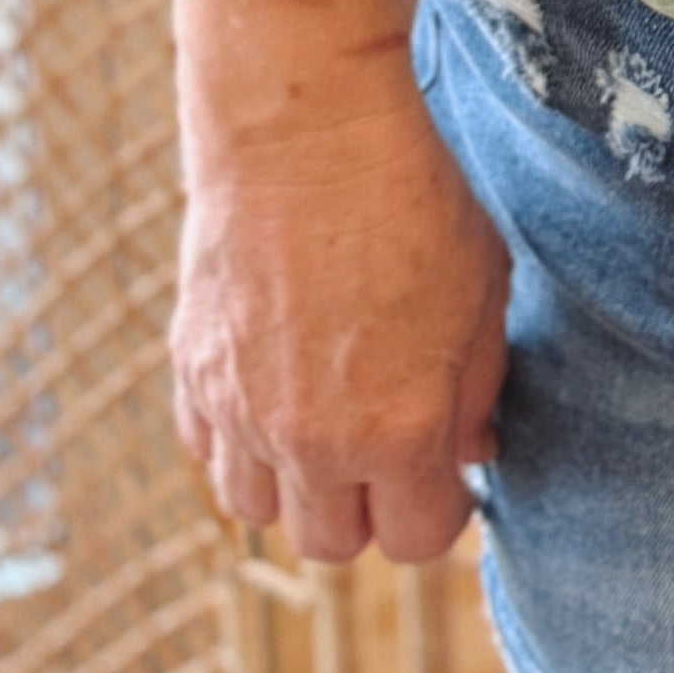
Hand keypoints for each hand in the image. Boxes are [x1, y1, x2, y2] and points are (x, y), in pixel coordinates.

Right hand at [168, 50, 508, 565]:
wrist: (304, 128)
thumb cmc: (411, 199)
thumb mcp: (483, 293)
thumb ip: (475, 391)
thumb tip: (468, 453)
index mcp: (397, 432)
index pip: (416, 540)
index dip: (438, 506)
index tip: (441, 464)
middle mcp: (311, 441)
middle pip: (331, 544)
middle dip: (366, 507)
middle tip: (383, 445)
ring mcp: (240, 411)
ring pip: (256, 510)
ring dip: (293, 483)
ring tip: (322, 421)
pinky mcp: (191, 371)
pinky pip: (207, 451)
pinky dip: (237, 438)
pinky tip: (270, 385)